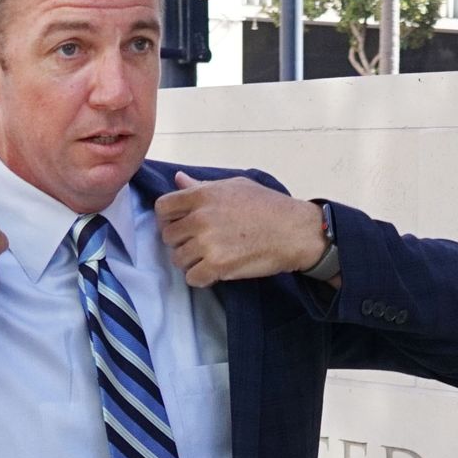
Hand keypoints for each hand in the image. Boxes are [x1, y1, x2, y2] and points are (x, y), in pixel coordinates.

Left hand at [157, 172, 328, 287]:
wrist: (295, 231)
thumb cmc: (269, 206)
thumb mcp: (235, 186)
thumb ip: (203, 186)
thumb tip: (179, 180)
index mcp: (202, 195)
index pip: (163, 208)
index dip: (169, 218)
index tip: (181, 225)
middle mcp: (200, 218)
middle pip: (168, 236)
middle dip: (181, 242)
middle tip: (200, 243)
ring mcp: (207, 243)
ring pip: (178, 259)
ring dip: (192, 262)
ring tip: (211, 257)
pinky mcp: (217, 266)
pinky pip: (192, 278)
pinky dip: (202, 278)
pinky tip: (215, 271)